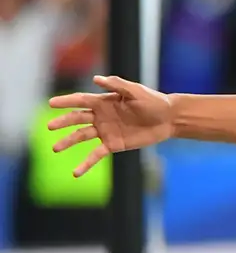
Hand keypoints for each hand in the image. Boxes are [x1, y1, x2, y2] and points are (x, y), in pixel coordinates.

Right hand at [47, 75, 174, 176]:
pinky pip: (96, 155)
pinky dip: (85, 163)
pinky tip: (75, 173)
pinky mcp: (113, 145)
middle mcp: (101, 116)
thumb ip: (117, 85)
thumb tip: (96, 79)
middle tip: (49, 127)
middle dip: (63, 122)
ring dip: (68, 142)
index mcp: (104, 101)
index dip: (66, 101)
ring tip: (55, 148)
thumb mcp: (136, 91)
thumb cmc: (154, 101)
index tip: (51, 103)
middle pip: (77, 119)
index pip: (81, 101)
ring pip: (82, 136)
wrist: (169, 119)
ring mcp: (106, 131)